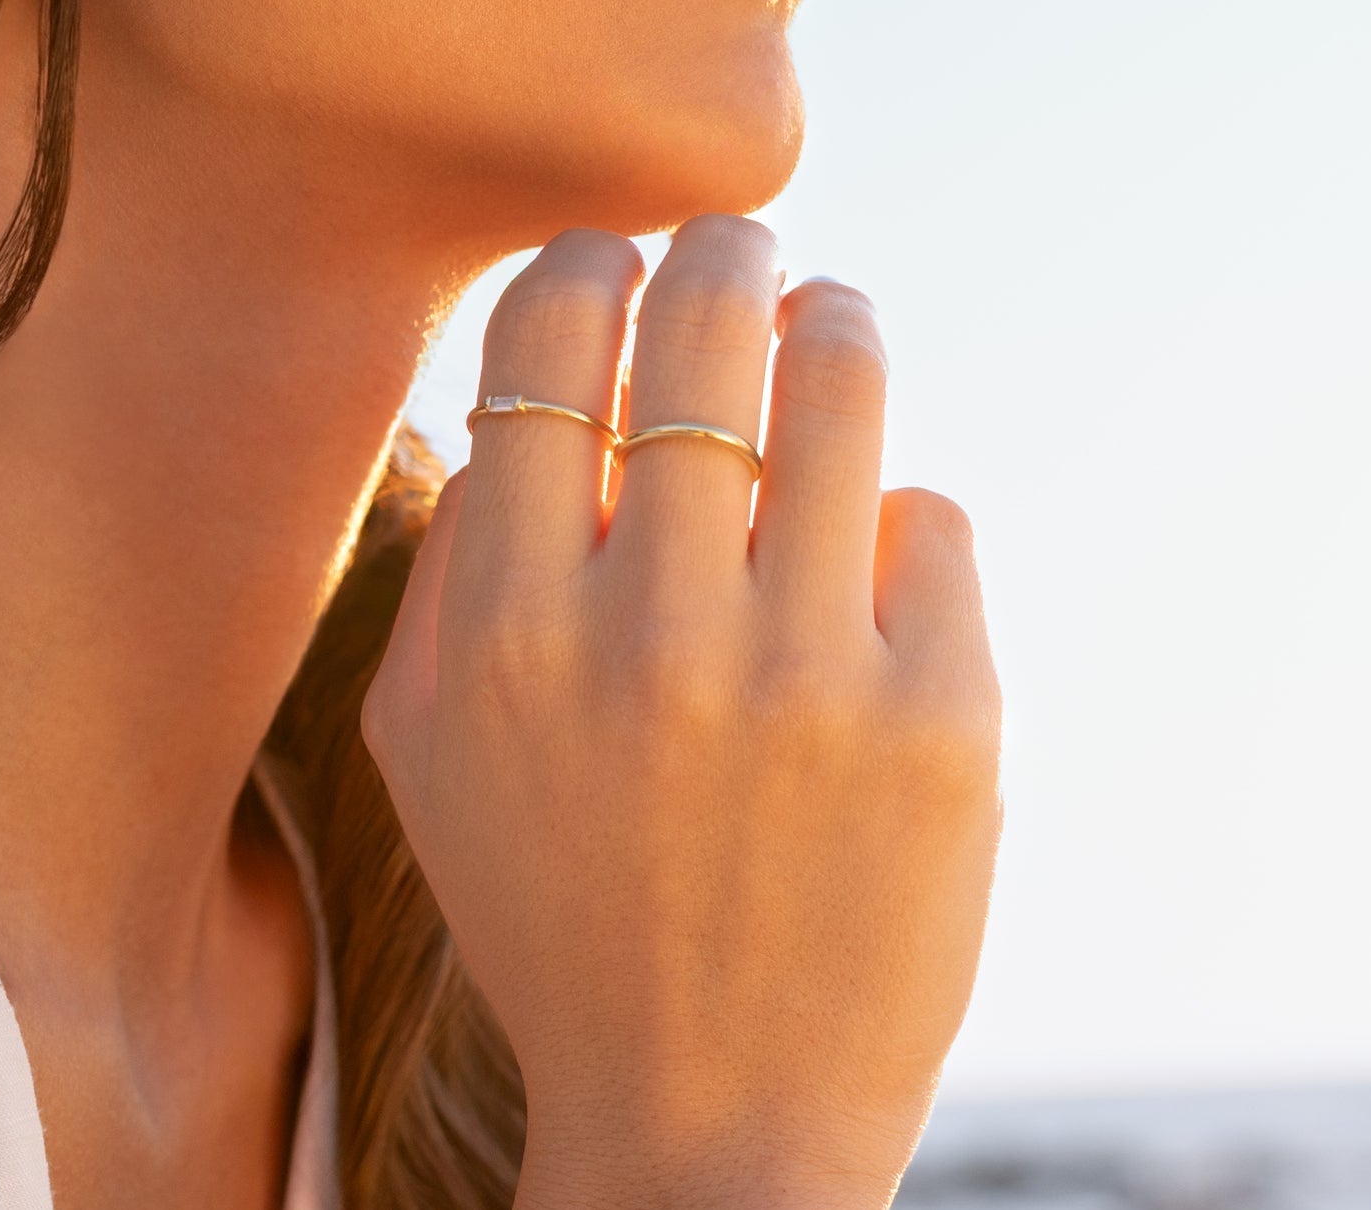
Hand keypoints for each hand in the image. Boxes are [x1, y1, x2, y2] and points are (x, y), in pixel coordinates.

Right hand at [365, 216, 1000, 1209]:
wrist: (710, 1128)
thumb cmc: (552, 903)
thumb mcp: (424, 742)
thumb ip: (448, 556)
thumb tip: (524, 375)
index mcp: (504, 627)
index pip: (549, 340)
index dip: (587, 265)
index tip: (611, 263)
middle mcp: (650, 634)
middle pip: (700, 322)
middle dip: (721, 252)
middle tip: (737, 248)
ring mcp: (809, 675)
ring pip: (838, 382)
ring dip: (830, 323)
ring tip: (825, 321)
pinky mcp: (946, 725)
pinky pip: (932, 518)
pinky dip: (898, 514)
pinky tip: (867, 548)